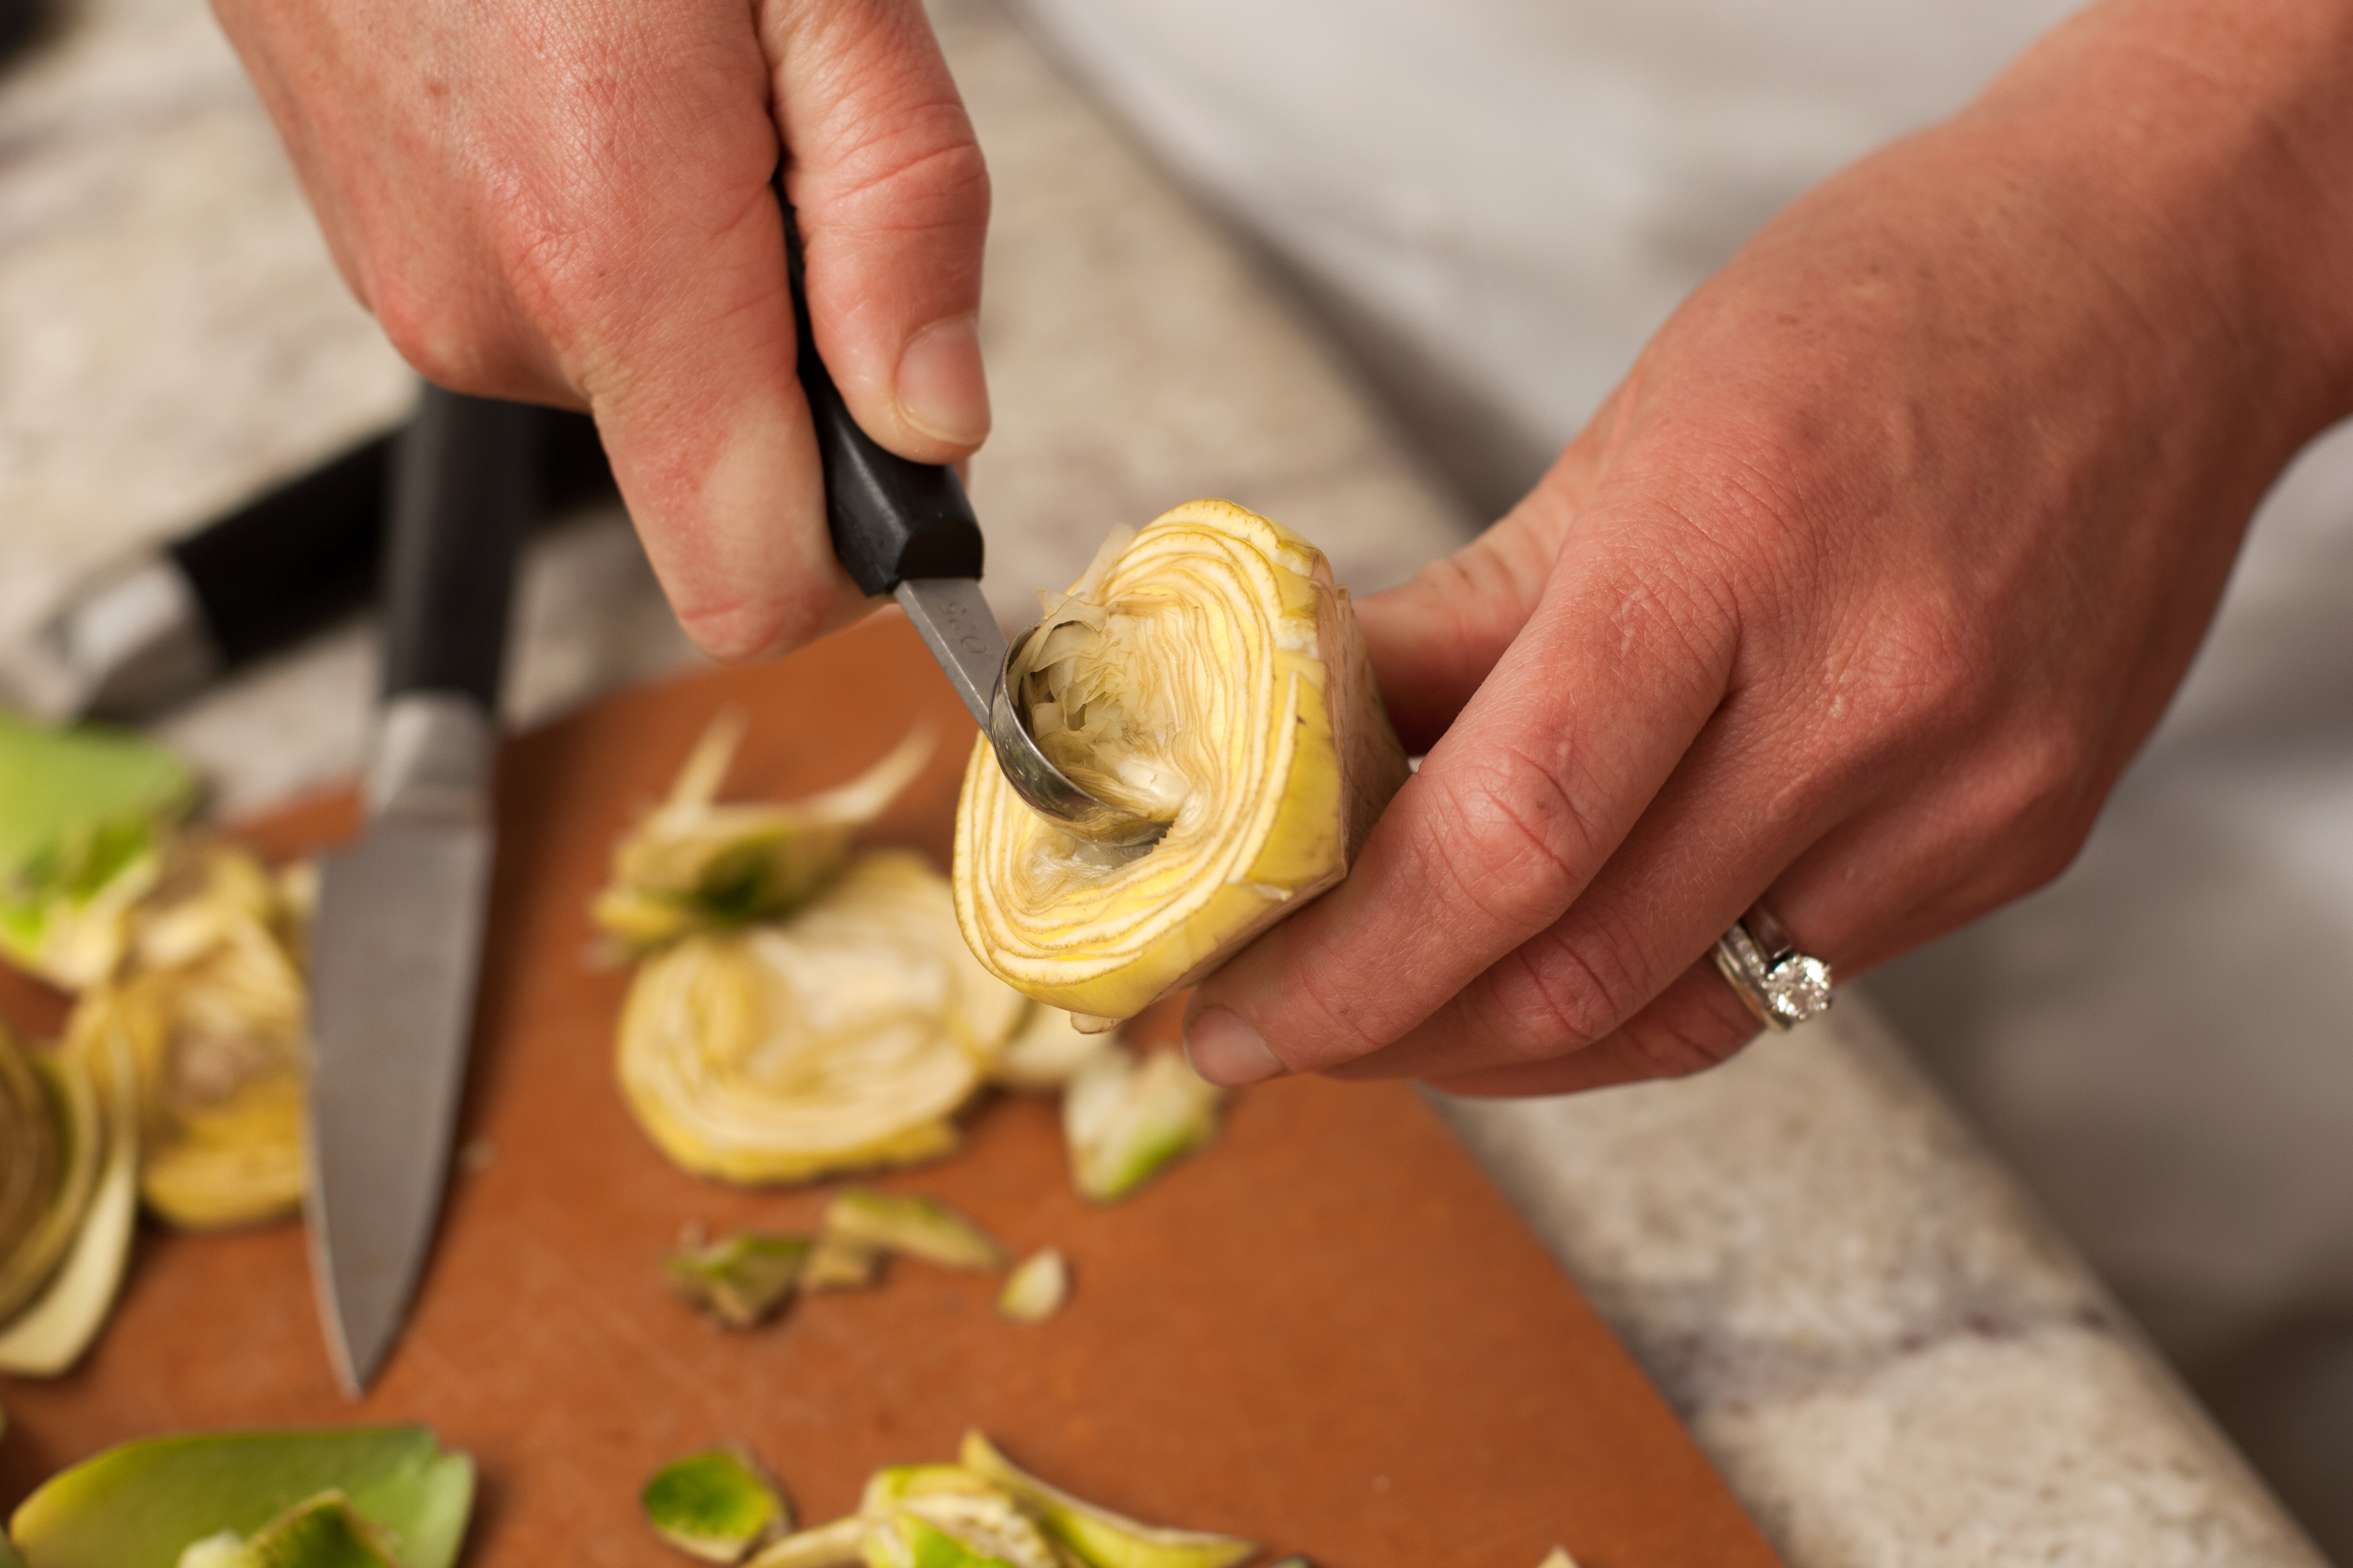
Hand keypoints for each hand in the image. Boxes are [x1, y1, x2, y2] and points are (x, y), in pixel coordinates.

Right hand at [210, 0, 989, 659]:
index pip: (756, 586)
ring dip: (709, 284)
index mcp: (616, 268)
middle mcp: (498, 320)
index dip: (863, 550)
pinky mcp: (389, 261)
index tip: (913, 456)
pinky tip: (606, 106)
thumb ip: (898, 221)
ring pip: (644, 389)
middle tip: (784, 160)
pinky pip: (559, 318)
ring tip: (681, 101)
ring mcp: (427, 295)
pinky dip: (621, 245)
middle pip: (722, 479)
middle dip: (796, 357)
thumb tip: (941, 423)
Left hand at [1183, 0, 2352, 1094]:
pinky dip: (1648, 988)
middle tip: (1276, 1025)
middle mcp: (1869, 697)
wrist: (2162, 281)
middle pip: (1578, 970)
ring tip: (1396, 1004)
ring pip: (1681, 1016)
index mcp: (1732, 549)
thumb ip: (1468, 620)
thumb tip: (1299, 756)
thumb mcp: (1633, 433)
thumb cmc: (1881, 312)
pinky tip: (1571, 947)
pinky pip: (1789, 976)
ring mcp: (1965, 792)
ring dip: (1504, 1039)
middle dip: (1390, 1031)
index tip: (1229, 1008)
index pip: (1503, 837)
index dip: (1343, 964)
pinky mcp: (2017, 842)